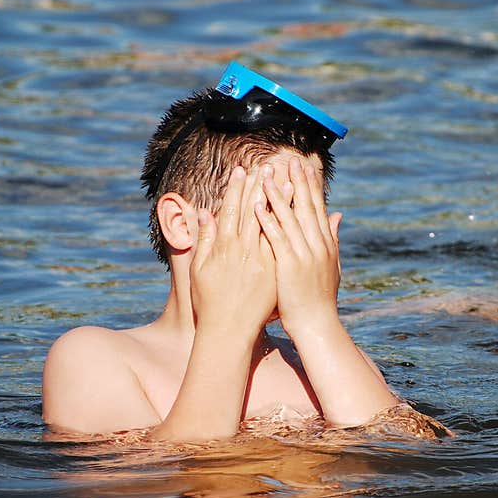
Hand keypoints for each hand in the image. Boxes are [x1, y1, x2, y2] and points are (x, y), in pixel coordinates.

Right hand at [190, 165, 276, 338]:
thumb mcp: (199, 269)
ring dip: (279, 202)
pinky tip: (297, 214)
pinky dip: (289, 227)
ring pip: (271, 225)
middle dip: (259, 188)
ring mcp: (260, 261)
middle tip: (267, 167)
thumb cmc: (209, 301)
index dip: (236, 189)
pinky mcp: (273, 272)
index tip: (241, 170)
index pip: (230, 210)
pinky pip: (283, 244)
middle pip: (252, 212)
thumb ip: (204, 240)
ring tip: (287, 181)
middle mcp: (242, 251)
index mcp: (222, 247)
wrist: (228, 330)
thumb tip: (204, 214)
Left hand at [254, 157, 342, 339]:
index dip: (312, 186)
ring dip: (278, 193)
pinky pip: (276, 236)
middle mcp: (318, 245)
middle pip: (305, 206)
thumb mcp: (331, 265)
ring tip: (267, 174)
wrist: (317, 324)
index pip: (318, 208)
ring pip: (289, 217)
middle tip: (289, 160)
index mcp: (326, 244)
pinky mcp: (290, 264)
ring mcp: (305, 254)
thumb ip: (333, 238)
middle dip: (297, 182)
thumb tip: (339, 216)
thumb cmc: (320, 298)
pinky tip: (257, 204)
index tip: (305, 167)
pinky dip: (267, 218)